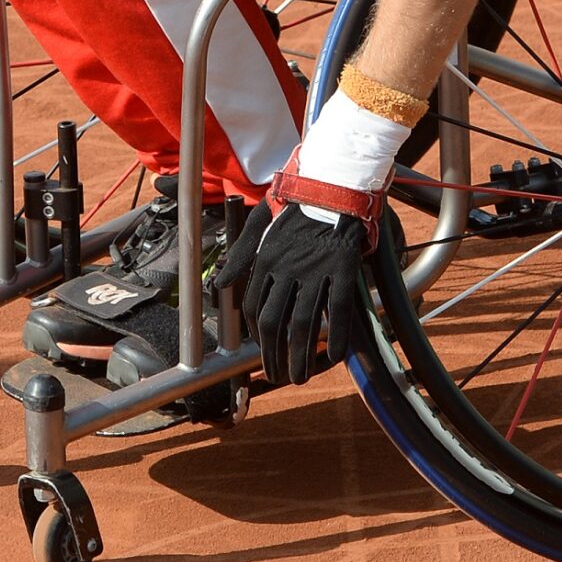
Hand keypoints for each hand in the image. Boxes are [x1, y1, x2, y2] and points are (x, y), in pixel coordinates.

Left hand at [216, 200, 369, 385]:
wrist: (332, 184)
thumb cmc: (294, 204)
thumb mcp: (257, 223)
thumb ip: (239, 255)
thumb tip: (218, 284)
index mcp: (265, 259)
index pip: (254, 307)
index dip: (257, 335)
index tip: (262, 349)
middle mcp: (287, 268)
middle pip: (275, 322)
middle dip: (273, 356)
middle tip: (276, 376)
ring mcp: (316, 270)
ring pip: (304, 323)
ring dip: (300, 356)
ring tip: (299, 376)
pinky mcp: (342, 270)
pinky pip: (338, 310)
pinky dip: (337, 337)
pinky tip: (335, 356)